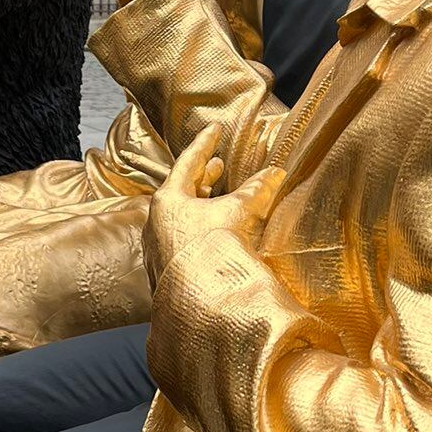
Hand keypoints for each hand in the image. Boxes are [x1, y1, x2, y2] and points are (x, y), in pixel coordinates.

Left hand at [144, 124, 284, 283]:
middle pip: (181, 190)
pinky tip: (215, 234)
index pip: (188, 162)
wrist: (200, 304)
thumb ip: (256, 190)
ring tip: (219, 196)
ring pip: (182, 216)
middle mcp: (156, 221)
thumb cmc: (213, 250)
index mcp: (168, 200)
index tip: (216, 128)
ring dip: (202, 204)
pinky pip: (182, 238)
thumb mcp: (239, 213)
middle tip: (218, 165)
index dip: (205, 143)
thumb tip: (276, 172)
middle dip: (203, 177)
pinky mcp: (165, 270)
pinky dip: (199, 228)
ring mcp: (158, 247)